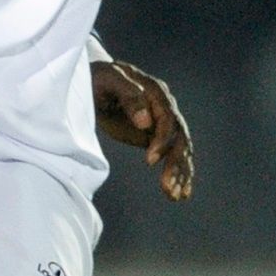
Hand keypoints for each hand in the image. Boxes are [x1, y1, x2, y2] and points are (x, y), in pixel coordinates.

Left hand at [92, 60, 193, 200]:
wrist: (94, 82)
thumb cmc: (98, 79)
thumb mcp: (108, 80)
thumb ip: (128, 95)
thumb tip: (147, 121)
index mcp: (156, 92)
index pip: (168, 119)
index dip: (162, 140)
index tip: (149, 160)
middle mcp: (166, 107)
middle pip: (179, 137)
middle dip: (175, 163)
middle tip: (167, 187)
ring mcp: (163, 123)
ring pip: (180, 149)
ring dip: (180, 173)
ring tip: (175, 196)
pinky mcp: (157, 137)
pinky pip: (173, 155)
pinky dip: (179, 174)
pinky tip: (180, 193)